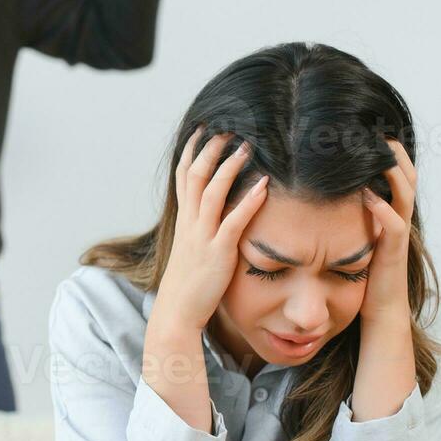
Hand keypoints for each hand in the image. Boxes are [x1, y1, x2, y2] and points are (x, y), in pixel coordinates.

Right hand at [155, 126, 269, 329]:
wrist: (177, 313)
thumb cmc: (188, 284)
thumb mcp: (191, 250)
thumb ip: (200, 230)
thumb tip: (215, 216)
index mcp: (183, 221)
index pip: (183, 176)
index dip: (192, 151)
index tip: (203, 130)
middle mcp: (189, 223)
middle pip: (195, 175)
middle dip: (210, 149)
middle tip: (227, 128)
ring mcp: (202, 237)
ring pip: (211, 191)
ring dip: (229, 167)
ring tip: (246, 147)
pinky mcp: (217, 253)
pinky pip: (233, 221)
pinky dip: (248, 201)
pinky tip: (263, 185)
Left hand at [358, 138, 416, 341]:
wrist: (379, 309)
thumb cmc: (363, 270)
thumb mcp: (355, 232)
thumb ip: (348, 210)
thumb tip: (324, 186)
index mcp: (389, 210)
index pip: (393, 172)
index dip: (385, 150)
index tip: (366, 129)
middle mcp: (397, 217)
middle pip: (406, 174)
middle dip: (394, 150)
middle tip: (377, 129)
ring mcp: (398, 233)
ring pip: (406, 192)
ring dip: (392, 170)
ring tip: (379, 150)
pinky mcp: (393, 252)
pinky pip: (395, 225)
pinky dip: (383, 209)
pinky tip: (368, 196)